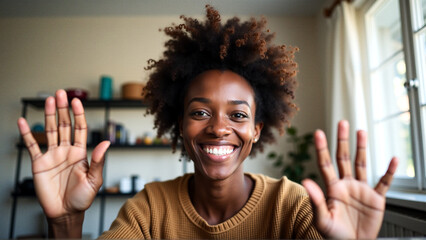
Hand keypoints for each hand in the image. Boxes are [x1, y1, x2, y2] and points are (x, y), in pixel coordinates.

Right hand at [17, 89, 109, 218]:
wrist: (65, 213)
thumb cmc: (82, 198)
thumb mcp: (94, 180)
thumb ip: (97, 161)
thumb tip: (107, 142)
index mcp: (81, 153)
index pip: (80, 128)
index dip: (78, 115)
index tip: (77, 101)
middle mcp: (66, 150)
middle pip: (64, 125)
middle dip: (63, 109)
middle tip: (61, 93)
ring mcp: (52, 155)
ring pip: (49, 131)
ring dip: (48, 115)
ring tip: (49, 100)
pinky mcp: (39, 163)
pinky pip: (32, 145)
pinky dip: (27, 133)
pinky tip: (22, 121)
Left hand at [302, 120, 397, 238]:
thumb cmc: (334, 235)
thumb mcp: (322, 219)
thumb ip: (316, 200)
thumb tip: (306, 181)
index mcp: (332, 188)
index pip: (325, 164)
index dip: (321, 148)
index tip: (318, 132)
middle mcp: (346, 184)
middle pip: (343, 157)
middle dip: (342, 140)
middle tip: (342, 122)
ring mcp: (361, 190)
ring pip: (362, 164)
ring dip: (362, 148)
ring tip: (361, 131)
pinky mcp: (376, 198)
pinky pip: (384, 182)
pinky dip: (389, 172)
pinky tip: (393, 160)